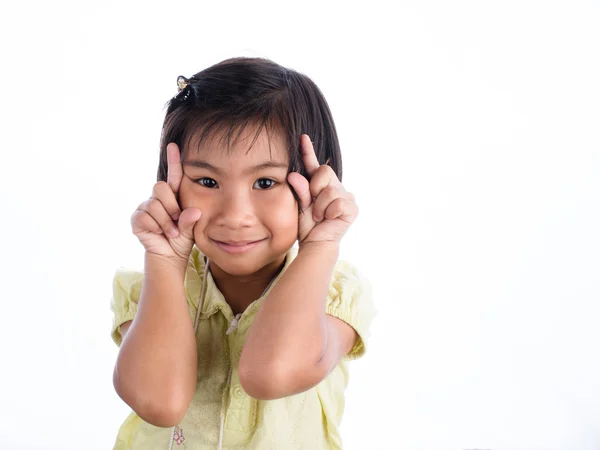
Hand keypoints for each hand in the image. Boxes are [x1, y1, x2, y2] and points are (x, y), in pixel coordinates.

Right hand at [130, 143, 201, 266]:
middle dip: (172, 206)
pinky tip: (160, 234)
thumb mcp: (191, 229)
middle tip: (177, 221)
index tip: (174, 145)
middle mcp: (158, 198)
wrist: (170, 255)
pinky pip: (146, 216)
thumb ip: (191, 220)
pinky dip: (156, 227)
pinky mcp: (137, 218)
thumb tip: (194, 212)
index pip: (174, 175)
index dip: (173, 160)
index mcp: (174, 196)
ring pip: (154, 204)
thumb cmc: (182, 239)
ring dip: (166, 222)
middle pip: (161, 187)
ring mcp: (146, 207)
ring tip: (171, 232)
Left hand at [287, 135, 357, 248]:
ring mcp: (346, 196)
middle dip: (315, 187)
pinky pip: (338, 203)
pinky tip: (329, 219)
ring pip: (330, 190)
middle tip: (312, 204)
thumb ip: (299, 189)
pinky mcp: (352, 208)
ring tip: (319, 216)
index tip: (302, 137)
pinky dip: (329, 212)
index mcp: (321, 184)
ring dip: (320, 206)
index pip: (314, 165)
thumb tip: (294, 174)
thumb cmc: (307, 225)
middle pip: (325, 171)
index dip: (308, 151)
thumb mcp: (299, 204)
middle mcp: (336, 187)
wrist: (315, 243)